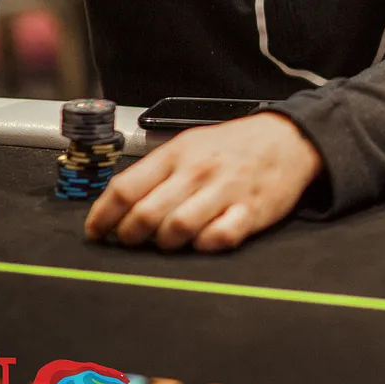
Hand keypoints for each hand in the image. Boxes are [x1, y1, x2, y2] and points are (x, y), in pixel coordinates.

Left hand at [84, 112, 321, 251]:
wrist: (288, 138)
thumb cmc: (233, 146)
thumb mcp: (190, 144)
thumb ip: (156, 172)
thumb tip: (117, 206)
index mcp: (177, 154)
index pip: (125, 188)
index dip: (103, 216)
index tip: (97, 232)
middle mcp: (197, 172)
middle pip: (145, 215)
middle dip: (130, 236)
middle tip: (131, 241)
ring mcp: (224, 191)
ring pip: (177, 229)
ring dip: (165, 243)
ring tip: (168, 241)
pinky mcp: (251, 211)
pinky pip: (218, 239)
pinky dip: (204, 246)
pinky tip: (202, 241)